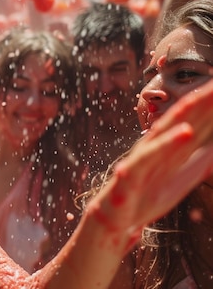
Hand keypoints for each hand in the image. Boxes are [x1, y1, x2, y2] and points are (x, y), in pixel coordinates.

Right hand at [92, 78, 212, 245]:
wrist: (113, 221)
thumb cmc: (144, 199)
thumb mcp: (180, 181)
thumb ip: (200, 162)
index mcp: (170, 149)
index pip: (195, 121)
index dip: (211, 105)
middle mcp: (156, 146)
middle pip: (182, 119)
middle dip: (201, 100)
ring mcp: (143, 157)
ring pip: (165, 129)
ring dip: (184, 112)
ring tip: (202, 96)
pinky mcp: (132, 171)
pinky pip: (151, 155)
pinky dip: (167, 142)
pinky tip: (185, 132)